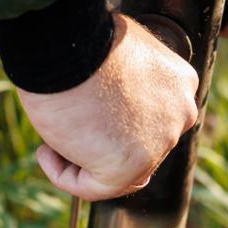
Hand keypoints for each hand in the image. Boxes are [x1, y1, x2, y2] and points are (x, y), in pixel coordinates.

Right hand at [17, 14, 198, 200]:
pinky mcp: (129, 167)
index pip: (154, 118)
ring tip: (52, 138)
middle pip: (140, 146)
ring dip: (81, 158)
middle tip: (68, 126)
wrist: (68, 44)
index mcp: (180, 83)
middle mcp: (180, 113)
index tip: (86, 110)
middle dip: (101, 142)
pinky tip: (46, 152)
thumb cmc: (82, 41)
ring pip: (117, 169)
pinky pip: (92, 186)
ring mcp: (159, 142)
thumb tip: (107, 101)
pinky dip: (64, 174)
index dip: (116, 121)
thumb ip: (126, 80)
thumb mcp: (117, 53)